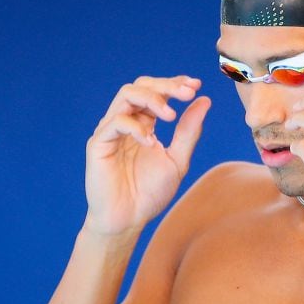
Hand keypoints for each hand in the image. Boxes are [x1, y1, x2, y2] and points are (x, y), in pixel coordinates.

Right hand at [84, 75, 210, 235]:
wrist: (128, 220)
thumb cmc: (149, 193)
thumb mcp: (177, 160)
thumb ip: (188, 132)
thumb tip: (204, 101)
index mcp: (144, 124)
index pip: (156, 92)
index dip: (174, 83)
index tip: (195, 85)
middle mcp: (126, 123)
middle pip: (140, 86)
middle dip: (165, 85)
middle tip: (187, 93)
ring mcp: (111, 131)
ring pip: (126, 95)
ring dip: (152, 99)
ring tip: (171, 115)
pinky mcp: (98, 144)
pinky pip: (115, 122)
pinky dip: (136, 126)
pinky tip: (150, 141)